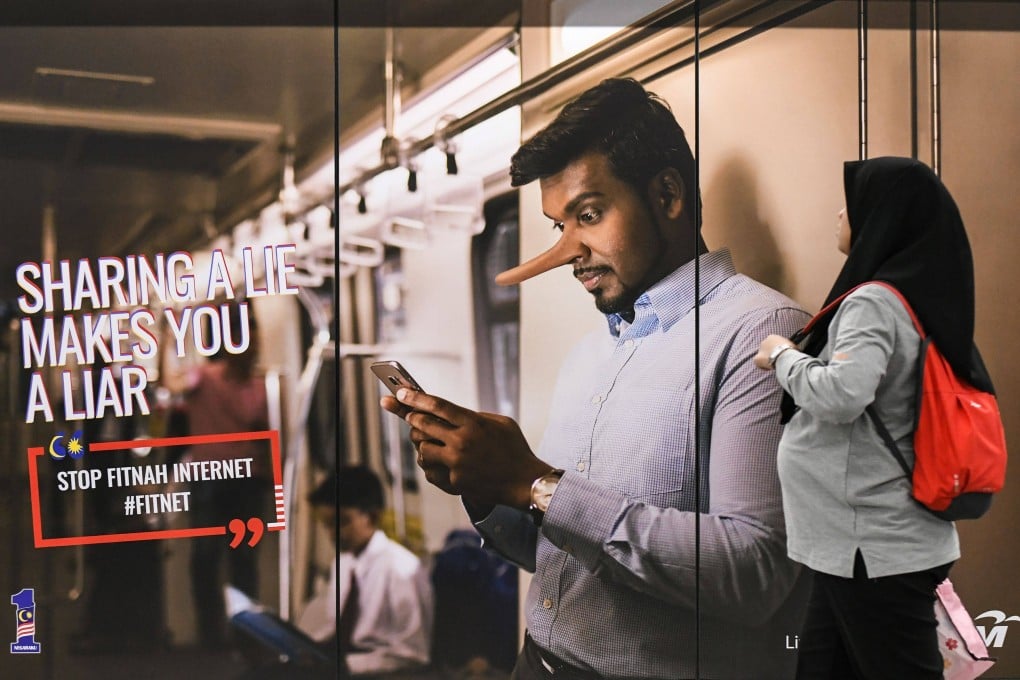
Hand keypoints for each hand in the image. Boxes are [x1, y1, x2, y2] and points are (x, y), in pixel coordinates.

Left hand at [382, 389, 551, 509]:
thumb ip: (474, 416)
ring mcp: (457, 464)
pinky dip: (431, 464)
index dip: (415, 398)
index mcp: (473, 424)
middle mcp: (462, 443)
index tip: (400, 393)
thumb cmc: (515, 449)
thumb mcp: (501, 423)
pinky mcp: (455, 481)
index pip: (437, 406)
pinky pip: (431, 470)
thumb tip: (450, 414)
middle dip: (411, 417)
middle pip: (423, 425)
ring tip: (428, 440)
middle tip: (408, 413)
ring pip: (422, 449)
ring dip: (421, 443)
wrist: (524, 482)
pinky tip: (437, 460)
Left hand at [754, 334, 794, 370]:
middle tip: (777, 360)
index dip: (777, 349)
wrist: (783, 354)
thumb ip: (789, 346)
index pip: (773, 343)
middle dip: (771, 354)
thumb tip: (793, 350)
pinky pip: (758, 363)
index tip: (781, 354)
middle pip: (766, 349)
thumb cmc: (790, 349)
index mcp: (772, 337)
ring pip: (762, 356)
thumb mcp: (791, 345)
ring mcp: (759, 350)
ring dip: (767, 360)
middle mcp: (764, 342)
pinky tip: (769, 369)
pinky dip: (762, 366)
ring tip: (774, 365)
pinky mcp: (757, 359)